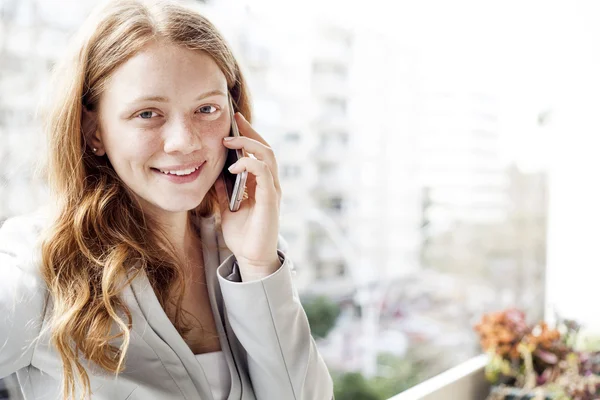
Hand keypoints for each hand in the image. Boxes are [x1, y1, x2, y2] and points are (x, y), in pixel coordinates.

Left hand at [214, 112, 281, 280]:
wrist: (251, 257)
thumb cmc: (243, 235)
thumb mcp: (227, 207)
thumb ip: (224, 189)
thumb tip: (214, 171)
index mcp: (262, 184)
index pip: (259, 153)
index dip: (248, 135)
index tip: (235, 122)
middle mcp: (271, 184)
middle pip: (266, 148)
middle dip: (250, 132)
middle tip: (235, 121)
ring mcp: (272, 190)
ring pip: (268, 156)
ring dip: (249, 144)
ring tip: (230, 141)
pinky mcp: (270, 199)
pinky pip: (263, 173)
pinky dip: (250, 165)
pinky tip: (234, 166)